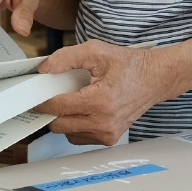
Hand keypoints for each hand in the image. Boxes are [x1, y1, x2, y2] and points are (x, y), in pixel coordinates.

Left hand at [37, 40, 176, 145]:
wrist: (156, 78)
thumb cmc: (130, 65)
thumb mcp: (97, 51)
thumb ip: (66, 57)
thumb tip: (44, 69)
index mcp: (99, 101)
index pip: (58, 107)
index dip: (42, 100)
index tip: (35, 93)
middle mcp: (103, 123)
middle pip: (58, 125)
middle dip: (53, 109)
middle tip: (55, 94)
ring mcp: (107, 134)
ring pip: (67, 134)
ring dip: (64, 119)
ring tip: (74, 100)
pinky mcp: (110, 139)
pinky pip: (80, 137)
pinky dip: (76, 125)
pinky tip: (84, 109)